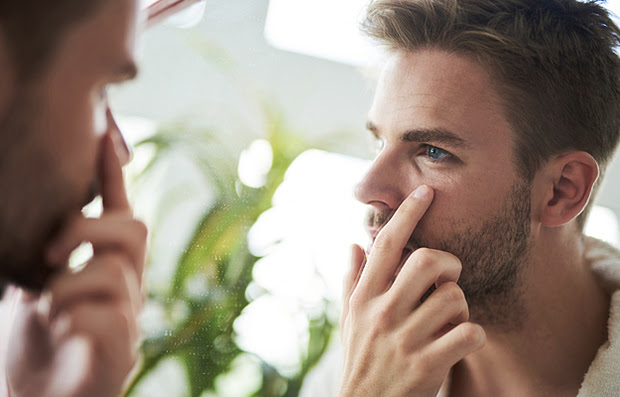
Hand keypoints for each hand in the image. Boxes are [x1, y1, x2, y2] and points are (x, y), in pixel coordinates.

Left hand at [5, 134, 146, 396]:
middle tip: (49, 254)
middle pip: (135, 228)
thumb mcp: (38, 290)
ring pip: (113, 272)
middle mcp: (127, 284)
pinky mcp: (124, 348)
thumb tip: (51, 228)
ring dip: (65, 289)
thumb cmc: (39, 344)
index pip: (119, 210)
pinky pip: (106, 318)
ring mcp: (130, 315)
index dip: (112, 174)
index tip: (105, 138)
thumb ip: (53, 259)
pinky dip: (72, 321)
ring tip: (45, 312)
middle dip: (86, 229)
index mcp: (107, 264)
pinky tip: (62, 334)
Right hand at [339, 185, 484, 396]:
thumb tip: (353, 244)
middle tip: (450, 275)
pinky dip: (473, 334)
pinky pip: (469, 332)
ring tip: (451, 319)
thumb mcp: (349, 319)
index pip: (385, 245)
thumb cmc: (362, 359)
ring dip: (461, 306)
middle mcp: (381, 313)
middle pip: (425, 261)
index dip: (407, 213)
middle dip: (448, 263)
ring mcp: (404, 340)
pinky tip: (461, 342)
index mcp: (363, 298)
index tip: (425, 191)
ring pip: (453, 297)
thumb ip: (352, 281)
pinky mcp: (428, 365)